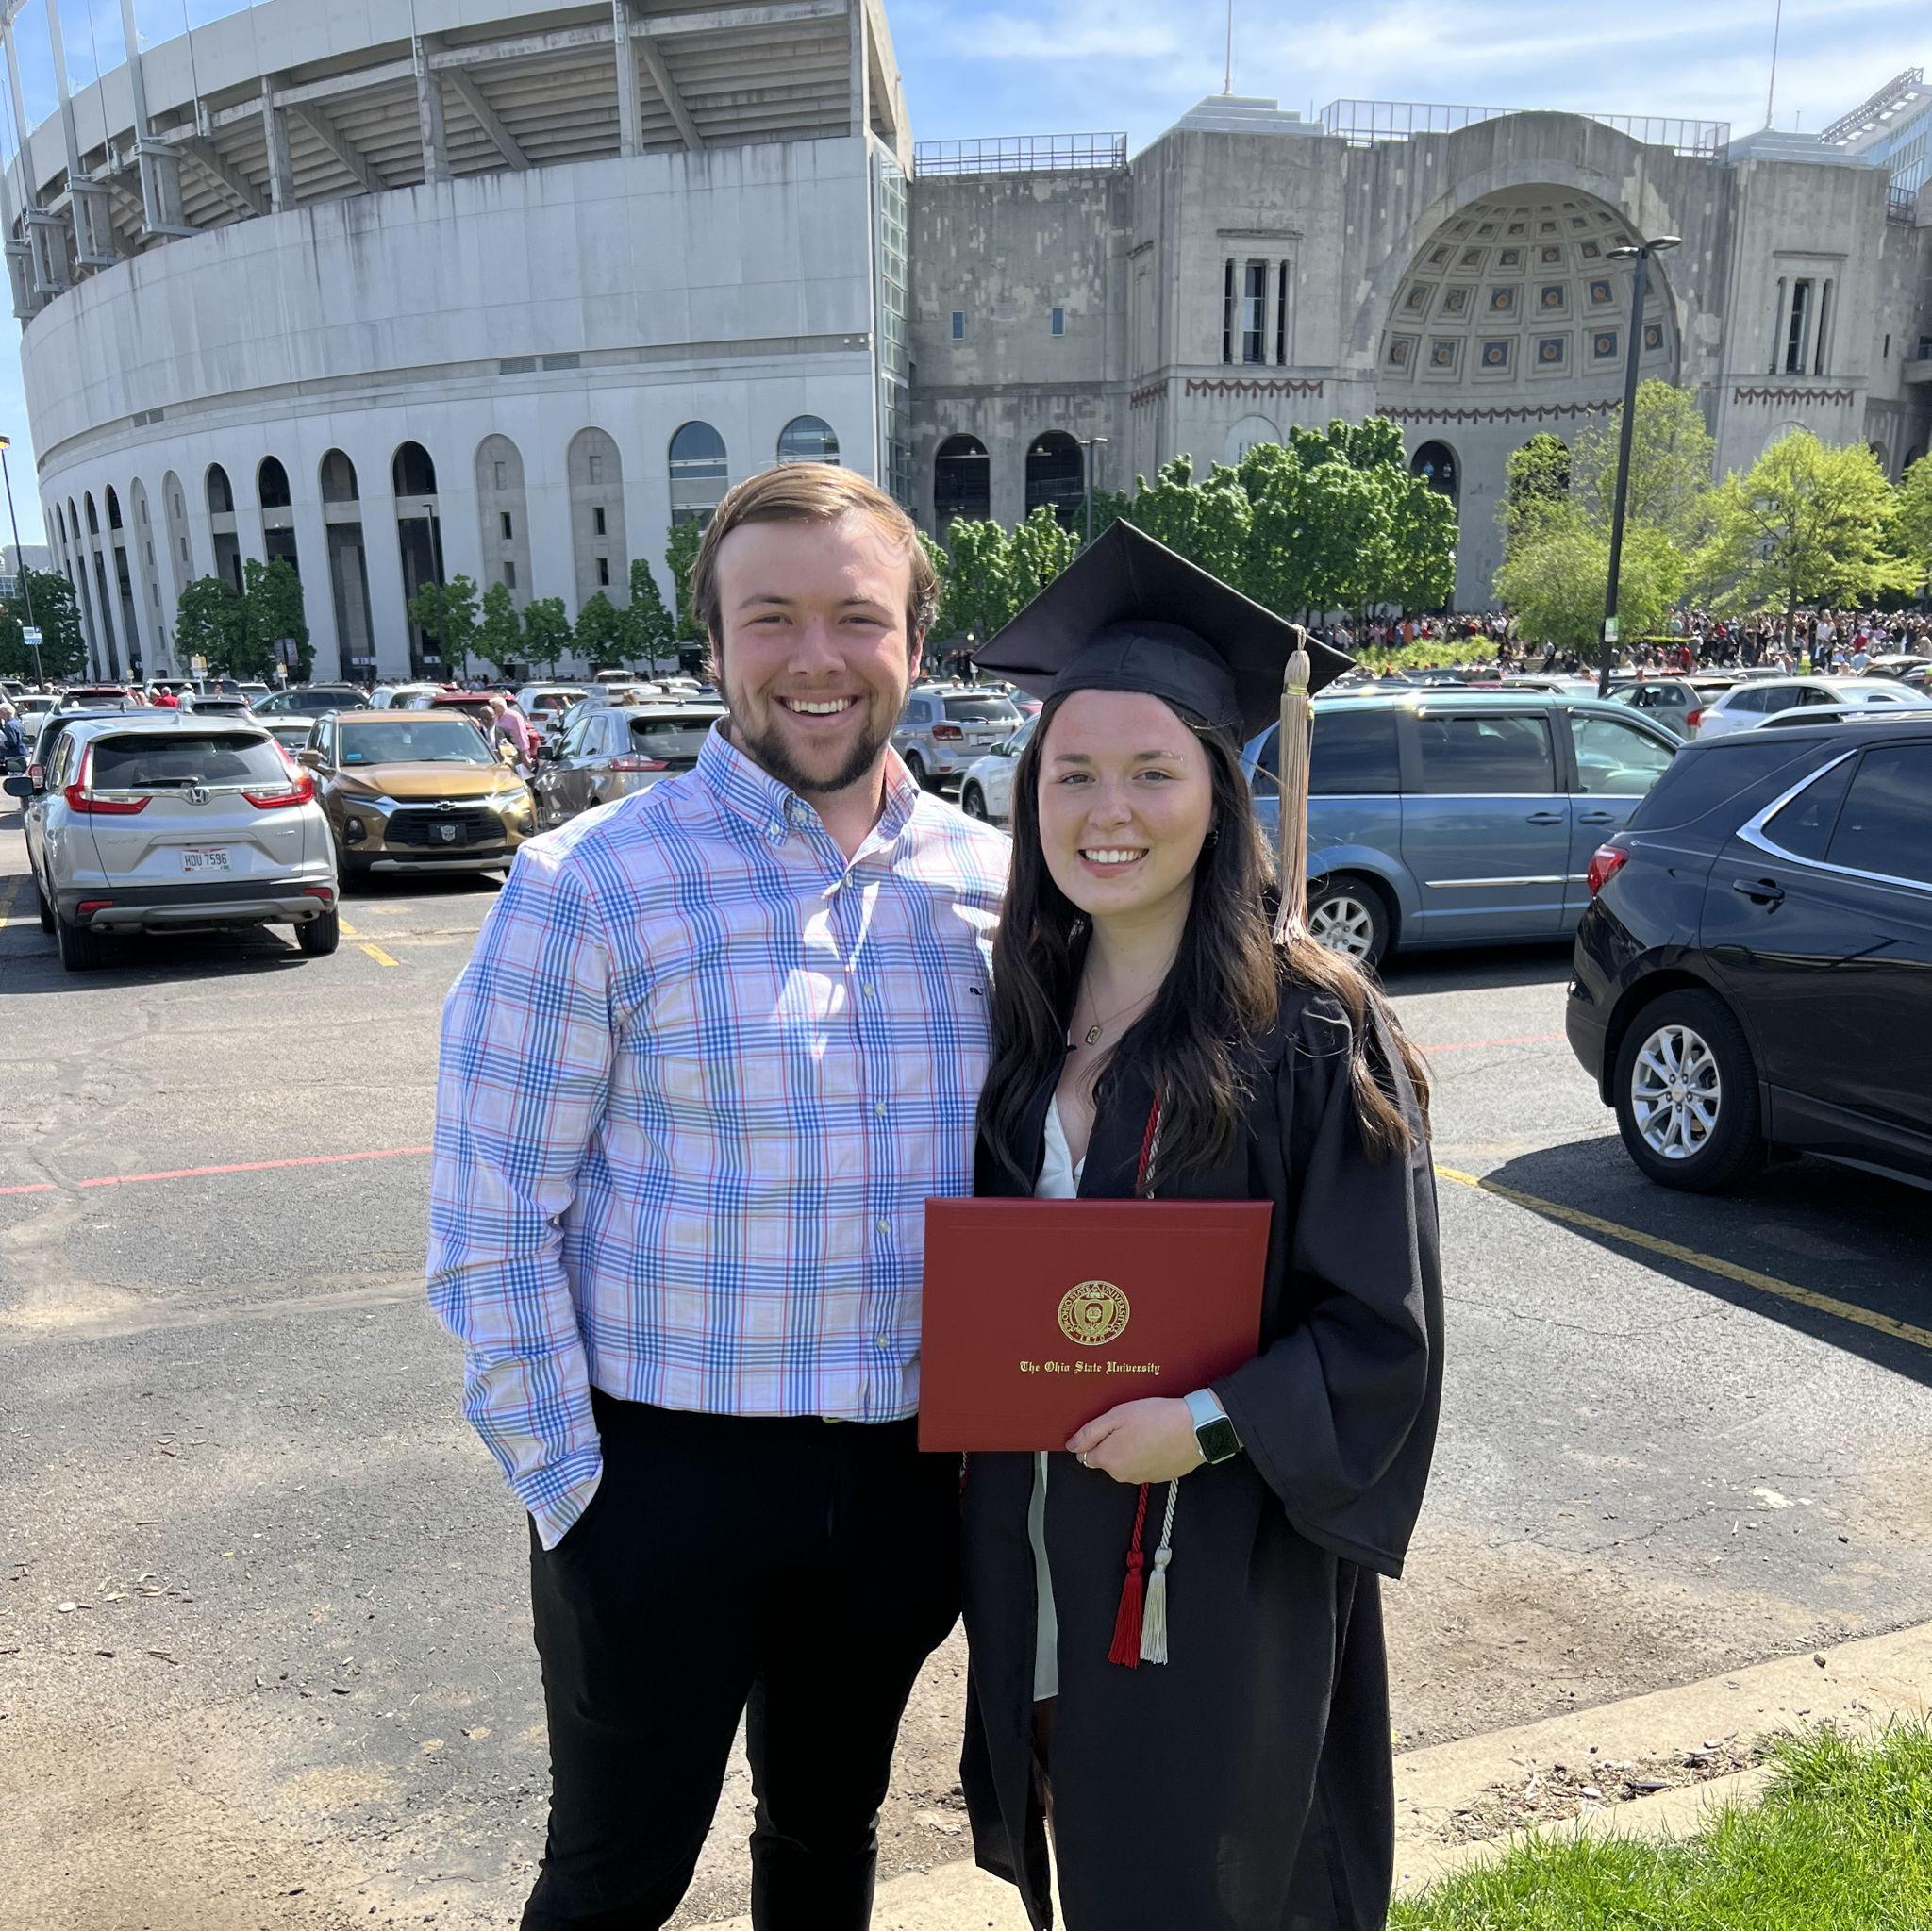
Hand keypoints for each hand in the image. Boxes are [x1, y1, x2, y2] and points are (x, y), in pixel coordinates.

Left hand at [1066, 1399, 1201, 1484]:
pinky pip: (1143, 1465)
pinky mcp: (1158, 1477)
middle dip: (1112, 1444)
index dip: (1094, 1439)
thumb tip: (1071, 1446)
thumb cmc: (1156, 1418)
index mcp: (1108, 1460)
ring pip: (1125, 1463)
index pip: (1086, 1455)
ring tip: (1145, 1429)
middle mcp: (1122, 1475)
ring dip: (1129, 1449)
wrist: (1195, 1430)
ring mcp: (1141, 1477)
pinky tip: (1156, 1438)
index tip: (1107, 1426)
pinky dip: (1146, 1454)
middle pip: (1106, 1460)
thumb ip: (1090, 1433)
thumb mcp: (1117, 1416)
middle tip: (1128, 1423)